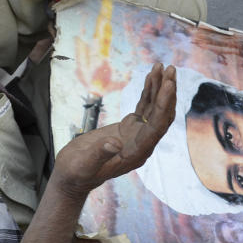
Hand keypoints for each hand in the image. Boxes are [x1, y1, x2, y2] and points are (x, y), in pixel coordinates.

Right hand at [52, 63, 175, 199]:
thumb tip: (114, 144)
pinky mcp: (129, 128)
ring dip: (160, 88)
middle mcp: (142, 143)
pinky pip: (143, 108)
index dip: (164, 105)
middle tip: (170, 69)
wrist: (72, 176)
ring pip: (155, 109)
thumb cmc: (77, 173)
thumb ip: (99, 155)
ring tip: (163, 66)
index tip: (168, 85)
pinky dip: (148, 92)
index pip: (157, 127)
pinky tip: (151, 77)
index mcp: (136, 153)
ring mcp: (137, 135)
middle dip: (167, 92)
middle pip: (162, 116)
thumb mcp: (84, 165)